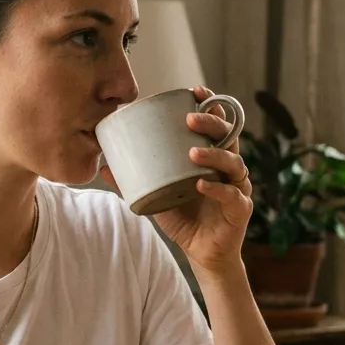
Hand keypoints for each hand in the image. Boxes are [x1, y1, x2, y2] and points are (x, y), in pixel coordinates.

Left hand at [101, 86, 251, 272]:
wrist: (201, 252)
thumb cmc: (183, 217)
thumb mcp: (157, 196)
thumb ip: (134, 181)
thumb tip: (104, 166)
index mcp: (212, 158)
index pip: (217, 125)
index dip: (211, 106)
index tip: (195, 92)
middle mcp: (228, 168)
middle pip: (228, 137)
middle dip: (212, 124)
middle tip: (190, 119)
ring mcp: (237, 188)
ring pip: (234, 163)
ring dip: (214, 156)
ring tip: (193, 153)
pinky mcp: (240, 210)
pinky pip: (233, 196)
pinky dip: (218, 190)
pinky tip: (202, 185)